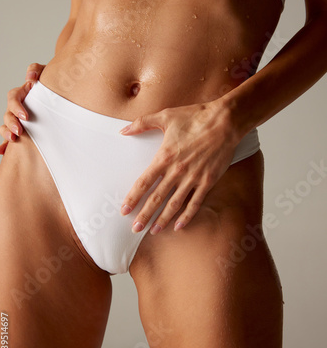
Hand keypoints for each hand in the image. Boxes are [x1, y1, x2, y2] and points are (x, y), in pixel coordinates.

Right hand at [0, 63, 45, 154]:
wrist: (63, 97)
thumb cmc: (53, 85)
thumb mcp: (46, 73)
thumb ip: (36, 70)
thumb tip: (30, 78)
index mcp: (23, 94)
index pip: (14, 98)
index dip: (17, 107)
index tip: (25, 116)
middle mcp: (19, 107)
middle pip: (8, 114)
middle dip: (12, 123)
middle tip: (20, 130)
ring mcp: (19, 118)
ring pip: (6, 125)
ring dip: (6, 132)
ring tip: (13, 139)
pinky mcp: (23, 130)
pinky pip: (10, 137)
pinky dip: (4, 144)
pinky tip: (2, 151)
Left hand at [119, 99, 237, 233]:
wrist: (224, 121)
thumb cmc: (195, 117)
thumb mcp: (165, 116)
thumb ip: (142, 123)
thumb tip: (123, 130)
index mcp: (164, 157)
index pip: (144, 182)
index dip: (133, 198)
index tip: (124, 210)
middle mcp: (177, 171)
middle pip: (156, 198)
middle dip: (144, 215)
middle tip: (135, 229)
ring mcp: (193, 178)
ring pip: (174, 204)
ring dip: (163, 219)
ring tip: (153, 231)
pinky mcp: (207, 181)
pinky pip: (195, 202)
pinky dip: (187, 216)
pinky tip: (179, 226)